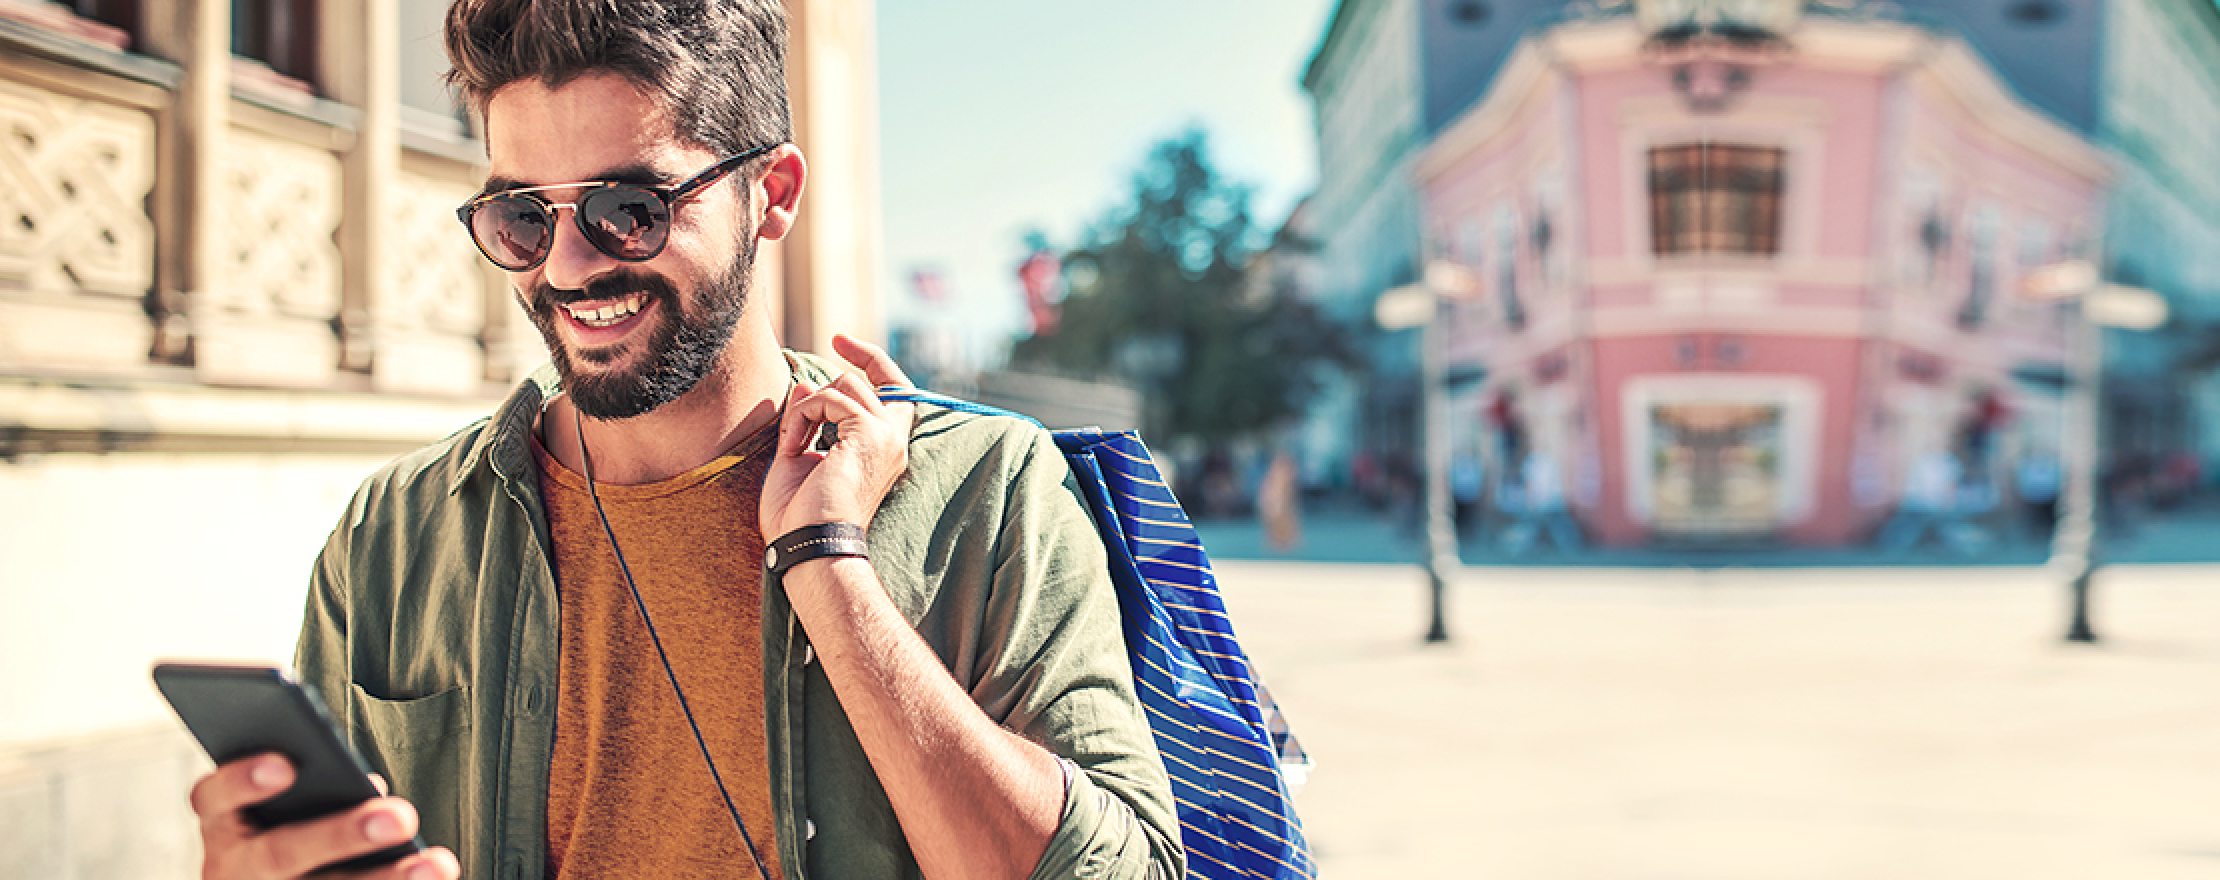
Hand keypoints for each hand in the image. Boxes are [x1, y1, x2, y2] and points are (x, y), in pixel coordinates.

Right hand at [191, 754, 459, 879]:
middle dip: (342, 834)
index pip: (216, 797)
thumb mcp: (278, 807)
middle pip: (283, 852)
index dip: (244, 781)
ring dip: (387, 879)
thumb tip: (371, 788)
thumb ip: (315, 788)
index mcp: (224, 823)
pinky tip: (434, 875)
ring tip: (437, 864)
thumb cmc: (283, 827)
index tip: (286, 765)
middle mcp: (232, 867)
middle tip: (401, 816)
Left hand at [761, 334, 916, 539]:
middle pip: (878, 377)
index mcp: (883, 449)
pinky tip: (793, 447)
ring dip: (809, 406)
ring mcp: (886, 436)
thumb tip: (807, 385)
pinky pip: (829, 398)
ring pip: (846, 383)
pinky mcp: (871, 434)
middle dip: (845, 368)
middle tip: (825, 361)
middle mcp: (893, 441)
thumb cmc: (800, 516)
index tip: (840, 340)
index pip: (894, 390)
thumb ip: (807, 420)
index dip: (871, 359)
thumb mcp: (799, 457)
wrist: (809, 546)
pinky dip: (803, 416)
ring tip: (793, 442)